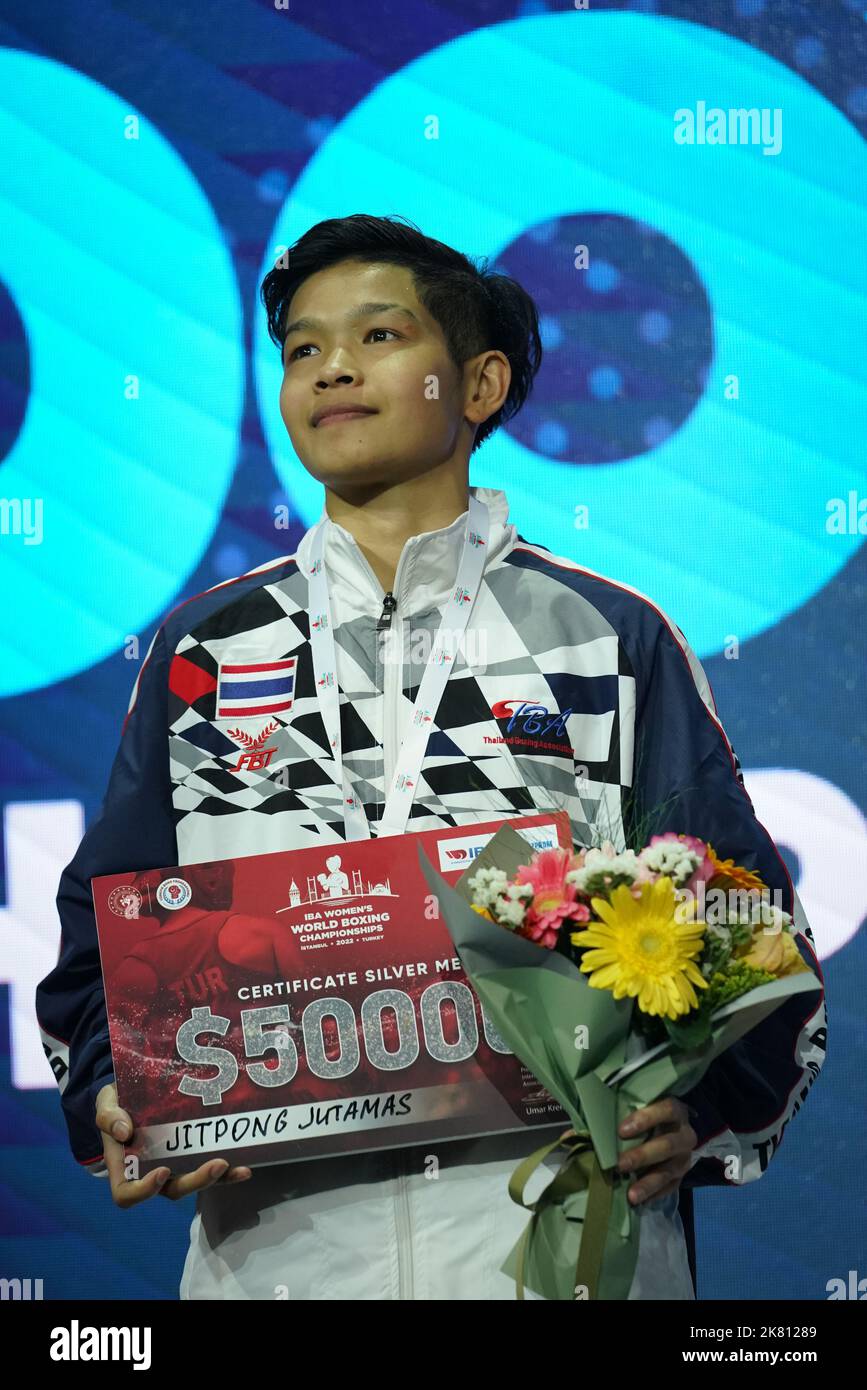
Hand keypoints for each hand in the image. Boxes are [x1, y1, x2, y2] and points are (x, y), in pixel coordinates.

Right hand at [95, 1083, 251, 1206]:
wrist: (133, 1094)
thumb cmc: (116, 1104)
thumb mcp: (106, 1104)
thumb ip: (109, 1116)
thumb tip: (123, 1131)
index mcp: (125, 1167)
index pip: (128, 1194)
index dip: (144, 1191)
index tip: (161, 1171)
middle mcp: (151, 1173)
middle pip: (172, 1190)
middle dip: (196, 1181)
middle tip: (217, 1164)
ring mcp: (174, 1166)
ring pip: (195, 1182)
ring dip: (217, 1179)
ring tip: (235, 1165)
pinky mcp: (193, 1156)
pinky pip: (211, 1170)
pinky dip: (229, 1171)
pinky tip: (246, 1165)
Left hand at [616, 1097, 696, 1205]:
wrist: (673, 1131)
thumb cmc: (649, 1116)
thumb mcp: (642, 1108)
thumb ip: (622, 1112)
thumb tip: (586, 1128)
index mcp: (676, 1111)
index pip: (667, 1110)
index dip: (645, 1119)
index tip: (621, 1131)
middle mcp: (685, 1135)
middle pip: (667, 1145)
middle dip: (642, 1156)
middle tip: (620, 1165)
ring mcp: (685, 1158)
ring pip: (668, 1171)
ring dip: (648, 1183)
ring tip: (631, 1195)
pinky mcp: (681, 1176)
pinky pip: (669, 1188)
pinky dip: (653, 1194)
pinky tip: (639, 1201)